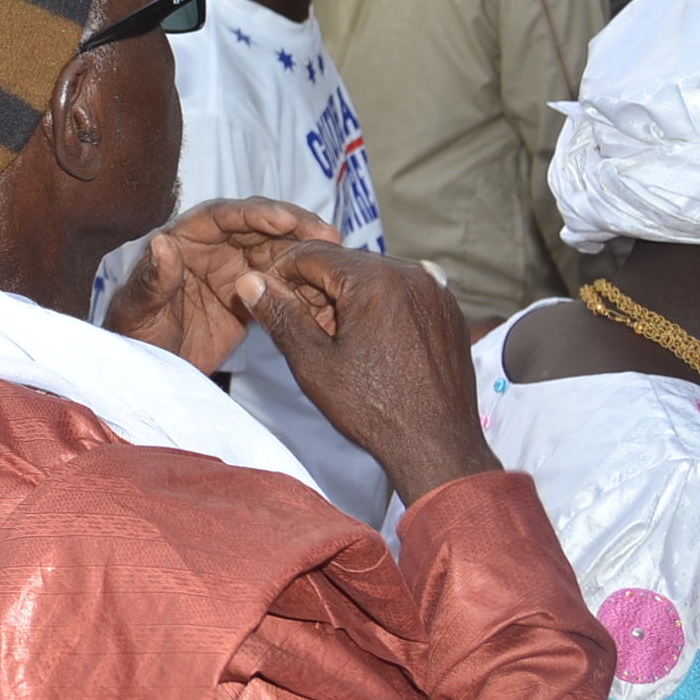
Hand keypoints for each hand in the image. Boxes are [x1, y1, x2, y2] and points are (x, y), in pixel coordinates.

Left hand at [105, 198, 340, 374]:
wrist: (146, 371)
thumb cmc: (131, 334)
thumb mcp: (137, 311)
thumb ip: (152, 280)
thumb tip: (162, 243)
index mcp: (183, 239)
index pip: (222, 216)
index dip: (256, 214)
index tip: (286, 219)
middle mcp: (211, 247)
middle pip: (258, 227)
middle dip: (294, 226)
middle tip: (328, 236)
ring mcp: (232, 270)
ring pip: (275, 252)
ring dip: (304, 254)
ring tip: (336, 260)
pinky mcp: (248, 296)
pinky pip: (279, 283)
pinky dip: (301, 285)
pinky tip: (326, 291)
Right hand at [236, 243, 499, 506]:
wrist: (437, 446)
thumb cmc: (374, 409)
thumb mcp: (313, 363)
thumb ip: (280, 315)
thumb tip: (249, 281)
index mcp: (376, 280)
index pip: (313, 253)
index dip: (282, 273)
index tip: (271, 300)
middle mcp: (411, 273)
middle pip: (345, 262)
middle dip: (317, 287)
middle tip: (304, 327)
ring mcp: (436, 290)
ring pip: (374, 275)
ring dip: (348, 296)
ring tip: (338, 338)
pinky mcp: (449, 309)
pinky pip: (404, 290)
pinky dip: (381, 304)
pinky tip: (372, 340)